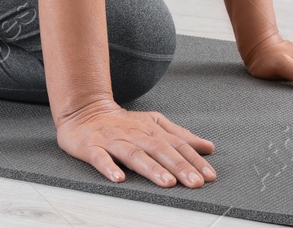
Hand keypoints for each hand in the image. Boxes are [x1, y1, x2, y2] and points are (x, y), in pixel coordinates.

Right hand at [56, 99, 215, 187]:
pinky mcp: (91, 147)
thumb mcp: (153, 123)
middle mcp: (134, 135)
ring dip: (151, 168)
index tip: (209, 175)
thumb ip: (180, 135)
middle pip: (159, 150)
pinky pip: (100, 158)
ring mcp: (113, 141)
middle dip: (179, 166)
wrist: (83, 110)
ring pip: (134, 155)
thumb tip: (208, 147)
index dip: (194, 159)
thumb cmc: (121, 122)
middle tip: (195, 182)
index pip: (176, 144)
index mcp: (150, 130)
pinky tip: (118, 178)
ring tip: (167, 182)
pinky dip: (108, 168)